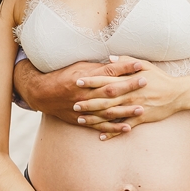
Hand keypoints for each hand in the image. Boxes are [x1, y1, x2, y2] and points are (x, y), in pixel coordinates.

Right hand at [13, 57, 147, 132]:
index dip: (125, 68)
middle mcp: (86, 93)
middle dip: (129, 87)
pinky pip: (100, 125)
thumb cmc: (64, 76)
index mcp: (86, 78)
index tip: (139, 65)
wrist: (43, 93)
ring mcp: (85, 108)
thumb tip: (116, 62)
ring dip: (125, 110)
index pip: (109, 72)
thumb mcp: (80, 66)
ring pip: (108, 110)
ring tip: (141, 109)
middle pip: (111, 90)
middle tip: (146, 83)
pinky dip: (113, 128)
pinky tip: (127, 128)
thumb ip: (98, 68)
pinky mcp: (82, 120)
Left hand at [73, 56, 184, 136]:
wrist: (177, 94)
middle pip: (105, 99)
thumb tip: (109, 58)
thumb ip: (125, 61)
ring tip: (81, 120)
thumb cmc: (160, 78)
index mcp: (129, 81)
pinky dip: (112, 133)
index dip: (92, 81)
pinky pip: (123, 127)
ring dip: (95, 118)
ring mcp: (134, 108)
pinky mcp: (140, 119)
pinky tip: (101, 137)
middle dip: (88, 102)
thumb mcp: (145, 65)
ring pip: (111, 115)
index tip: (78, 81)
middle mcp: (129, 95)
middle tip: (74, 104)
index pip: (107, 80)